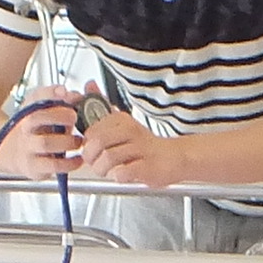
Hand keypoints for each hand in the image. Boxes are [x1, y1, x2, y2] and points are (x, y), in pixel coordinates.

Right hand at [0, 89, 87, 180]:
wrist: (13, 152)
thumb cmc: (35, 130)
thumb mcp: (42, 110)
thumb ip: (59, 100)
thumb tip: (72, 94)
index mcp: (28, 112)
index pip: (36, 98)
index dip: (51, 95)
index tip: (66, 95)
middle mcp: (26, 129)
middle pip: (35, 118)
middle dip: (58, 116)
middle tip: (74, 117)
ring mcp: (28, 149)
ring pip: (45, 143)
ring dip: (67, 141)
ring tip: (79, 141)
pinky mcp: (34, 168)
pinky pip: (52, 166)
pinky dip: (69, 162)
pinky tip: (78, 159)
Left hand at [70, 106, 186, 187]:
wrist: (175, 157)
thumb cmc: (145, 145)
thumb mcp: (124, 124)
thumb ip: (105, 107)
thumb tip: (89, 85)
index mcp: (123, 120)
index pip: (92, 130)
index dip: (87, 144)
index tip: (93, 150)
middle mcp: (131, 131)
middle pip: (97, 142)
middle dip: (91, 157)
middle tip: (96, 163)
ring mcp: (140, 149)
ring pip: (108, 158)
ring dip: (102, 170)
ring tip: (108, 171)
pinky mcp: (147, 167)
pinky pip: (123, 173)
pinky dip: (118, 177)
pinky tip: (122, 175)